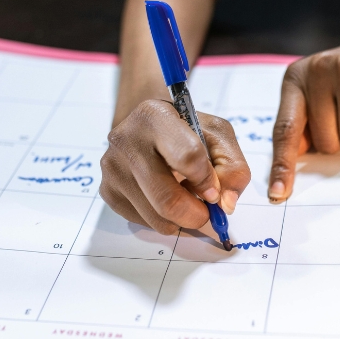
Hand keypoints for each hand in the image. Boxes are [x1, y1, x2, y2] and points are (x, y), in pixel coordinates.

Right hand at [100, 100, 251, 233]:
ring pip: (155, 217)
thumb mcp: (217, 135)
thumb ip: (232, 167)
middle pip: (166, 199)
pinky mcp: (107, 190)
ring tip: (186, 199)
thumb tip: (226, 204)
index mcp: (154, 116)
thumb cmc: (185, 130)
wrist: (146, 127)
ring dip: (180, 220)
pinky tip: (165, 197)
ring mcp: (113, 167)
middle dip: (196, 214)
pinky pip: (143, 222)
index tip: (214, 190)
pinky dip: (162, 219)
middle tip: (207, 213)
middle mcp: (126, 140)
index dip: (207, 181)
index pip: (188, 157)